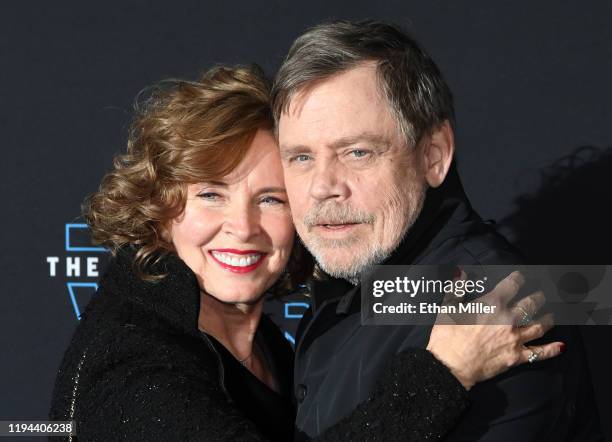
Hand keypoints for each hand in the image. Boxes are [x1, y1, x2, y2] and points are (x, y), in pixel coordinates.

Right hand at [426, 271, 563, 389]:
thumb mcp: (447, 308)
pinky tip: (561, 346)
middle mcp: (508, 318)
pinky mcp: (516, 357)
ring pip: (539, 326)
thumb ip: (456, 289)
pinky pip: (539, 353)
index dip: (518, 279)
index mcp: (492, 303)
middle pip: (530, 305)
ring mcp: (515, 338)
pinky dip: (551, 349)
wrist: (450, 366)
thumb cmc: (446, 336)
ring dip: (547, 319)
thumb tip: (460, 274)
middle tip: (542, 295)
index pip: (511, 285)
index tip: (521, 276)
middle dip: (538, 298)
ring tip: (552, 315)